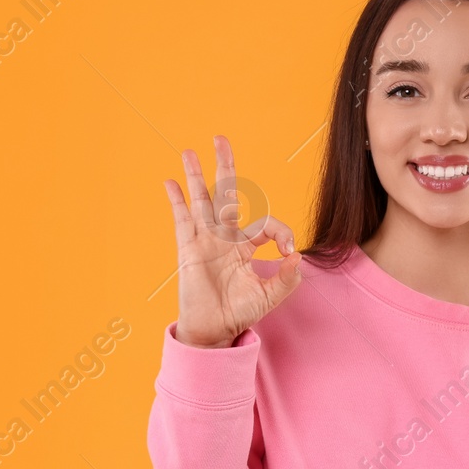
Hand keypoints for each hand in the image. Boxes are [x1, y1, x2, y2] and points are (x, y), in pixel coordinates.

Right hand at [168, 135, 302, 348]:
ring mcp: (205, 240)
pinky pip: (182, 219)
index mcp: (246, 246)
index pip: (265, 223)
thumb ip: (287, 278)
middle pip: (225, 194)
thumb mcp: (271, 296)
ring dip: (195, 175)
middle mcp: (225, 237)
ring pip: (201, 200)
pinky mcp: (189, 248)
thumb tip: (297, 256)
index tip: (289, 249)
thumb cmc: (240, 312)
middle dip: (224, 166)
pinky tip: (171, 182)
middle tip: (221, 139)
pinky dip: (177, 200)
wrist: (215, 329)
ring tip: (190, 151)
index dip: (281, 231)